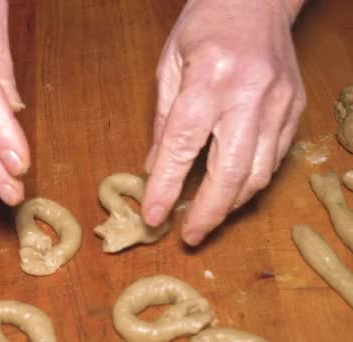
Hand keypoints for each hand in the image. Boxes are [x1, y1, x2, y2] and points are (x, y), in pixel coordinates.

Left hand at [142, 0, 306, 245]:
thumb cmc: (206, 25)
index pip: (182, 147)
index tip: (152, 217)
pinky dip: (250, 181)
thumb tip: (152, 167)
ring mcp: (279, 104)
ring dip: (231, 204)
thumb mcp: (170, 66)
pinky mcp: (294, 109)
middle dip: (207, 213)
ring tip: (208, 218)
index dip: (165, 187)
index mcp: (209, 79)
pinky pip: (274, 159)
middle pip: (229, 173)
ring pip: (258, 174)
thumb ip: (164, 120)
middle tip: (190, 236)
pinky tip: (232, 190)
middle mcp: (250, 95)